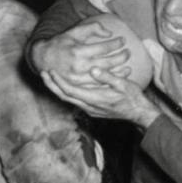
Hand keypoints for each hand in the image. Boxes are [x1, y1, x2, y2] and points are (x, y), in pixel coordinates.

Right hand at [32, 20, 130, 85]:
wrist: (43, 59)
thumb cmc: (60, 43)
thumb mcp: (74, 31)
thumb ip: (92, 28)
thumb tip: (109, 33)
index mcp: (78, 51)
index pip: (103, 48)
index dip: (115, 43)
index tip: (123, 40)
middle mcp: (79, 66)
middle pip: (106, 63)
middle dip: (120, 57)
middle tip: (128, 52)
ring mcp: (78, 79)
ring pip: (104, 77)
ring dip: (118, 72)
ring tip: (128, 67)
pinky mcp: (78, 86)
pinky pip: (96, 86)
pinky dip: (108, 82)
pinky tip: (116, 78)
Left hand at [41, 66, 159, 128]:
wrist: (138, 113)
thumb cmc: (132, 97)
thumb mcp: (123, 83)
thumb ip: (107, 77)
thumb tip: (93, 70)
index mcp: (95, 99)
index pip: (70, 90)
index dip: (58, 81)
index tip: (50, 70)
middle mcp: (89, 106)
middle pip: (65, 96)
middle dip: (52, 85)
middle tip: (43, 73)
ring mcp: (90, 109)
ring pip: (68, 99)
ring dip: (58, 88)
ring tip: (49, 77)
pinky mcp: (91, 109)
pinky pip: (74, 100)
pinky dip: (66, 91)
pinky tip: (63, 84)